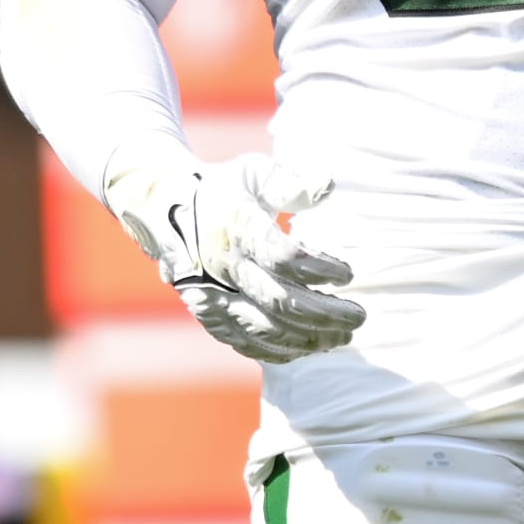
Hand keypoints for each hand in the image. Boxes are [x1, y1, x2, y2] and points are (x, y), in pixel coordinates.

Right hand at [106, 141, 365, 363]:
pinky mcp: (209, 314)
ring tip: (343, 335)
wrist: (164, 210)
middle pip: (279, 301)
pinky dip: (281, 350)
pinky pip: (246, 342)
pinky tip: (309, 348)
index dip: (320, 269)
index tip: (348, 274)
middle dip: (325, 314)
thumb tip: (327, 187)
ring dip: (309, 337)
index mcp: (234, 227)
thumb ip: (291, 182)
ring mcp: (212, 295)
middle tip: (359, 316)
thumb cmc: (223, 189)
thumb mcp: (254, 172)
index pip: (283, 256)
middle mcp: (221, 265)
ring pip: (265, 329)